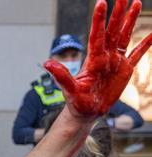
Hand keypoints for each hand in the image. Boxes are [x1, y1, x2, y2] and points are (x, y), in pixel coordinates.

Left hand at [44, 0, 151, 118]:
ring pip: (125, 36)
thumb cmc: (76, 103)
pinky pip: (138, 53)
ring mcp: (116, 61)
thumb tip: (47, 63)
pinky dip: (146, 43)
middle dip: (118, 13)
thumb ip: (61, 76)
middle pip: (113, 30)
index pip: (98, 35)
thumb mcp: (69, 90)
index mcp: (93, 59)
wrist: (86, 113)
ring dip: (130, 20)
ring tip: (136, 3)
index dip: (99, 19)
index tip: (102, 2)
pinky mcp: (125, 69)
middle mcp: (105, 56)